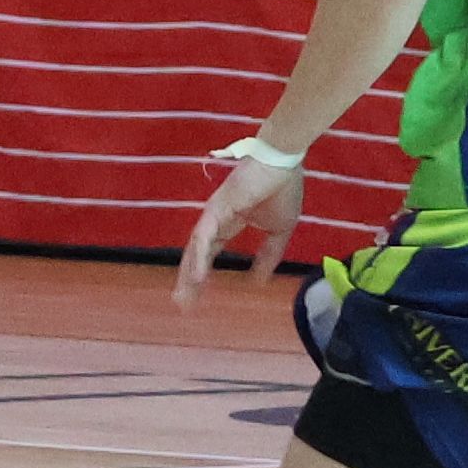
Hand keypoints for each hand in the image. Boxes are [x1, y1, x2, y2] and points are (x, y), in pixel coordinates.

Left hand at [175, 139, 304, 296]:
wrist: (285, 162)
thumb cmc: (283, 188)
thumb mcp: (279, 231)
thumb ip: (268, 255)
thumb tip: (259, 281)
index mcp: (229, 223)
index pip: (209, 253)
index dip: (202, 274)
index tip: (197, 297)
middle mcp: (216, 219)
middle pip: (196, 254)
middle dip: (188, 280)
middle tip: (181, 305)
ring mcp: (214, 213)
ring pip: (195, 248)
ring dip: (188, 273)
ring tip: (184, 297)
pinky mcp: (217, 208)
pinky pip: (204, 236)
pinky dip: (198, 257)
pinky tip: (196, 277)